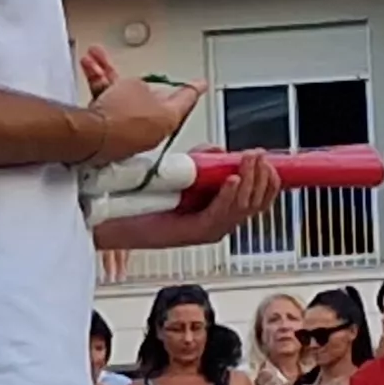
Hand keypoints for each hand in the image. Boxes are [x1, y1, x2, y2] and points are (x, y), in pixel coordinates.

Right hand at [77, 48, 203, 163]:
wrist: (93, 135)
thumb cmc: (120, 114)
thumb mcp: (135, 86)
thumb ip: (139, 86)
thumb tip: (134, 92)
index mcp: (168, 118)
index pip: (185, 99)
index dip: (192, 88)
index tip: (201, 84)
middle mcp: (152, 130)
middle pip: (149, 100)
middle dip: (135, 81)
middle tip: (124, 67)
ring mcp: (130, 135)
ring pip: (123, 101)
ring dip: (107, 79)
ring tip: (94, 59)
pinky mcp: (110, 137)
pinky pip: (108, 109)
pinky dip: (100, 91)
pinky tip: (90, 72)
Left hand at [100, 150, 277, 249]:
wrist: (115, 221)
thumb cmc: (143, 204)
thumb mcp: (183, 175)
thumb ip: (205, 163)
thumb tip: (222, 152)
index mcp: (220, 213)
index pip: (258, 200)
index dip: (268, 180)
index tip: (268, 160)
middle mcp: (219, 224)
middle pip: (255, 203)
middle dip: (261, 176)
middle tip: (258, 156)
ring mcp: (208, 230)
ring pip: (242, 208)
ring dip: (249, 181)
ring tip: (249, 162)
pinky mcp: (193, 233)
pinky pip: (219, 214)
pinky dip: (228, 196)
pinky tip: (231, 180)